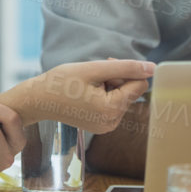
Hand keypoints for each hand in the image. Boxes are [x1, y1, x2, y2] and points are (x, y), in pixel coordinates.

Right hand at [15, 59, 154, 132]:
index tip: (107, 64)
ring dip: (111, 85)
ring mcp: (106, 127)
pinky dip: (105, 95)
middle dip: (118, 78)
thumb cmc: (62, 82)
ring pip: (123, 98)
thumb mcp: (95, 69)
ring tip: (89, 82)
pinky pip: (114, 106)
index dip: (127, 70)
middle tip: (96, 72)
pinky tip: (88, 92)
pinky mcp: (101, 126)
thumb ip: (126, 67)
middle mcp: (112, 122)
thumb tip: (152, 68)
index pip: (140, 85)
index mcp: (111, 109)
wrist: (38, 100)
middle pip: (131, 92)